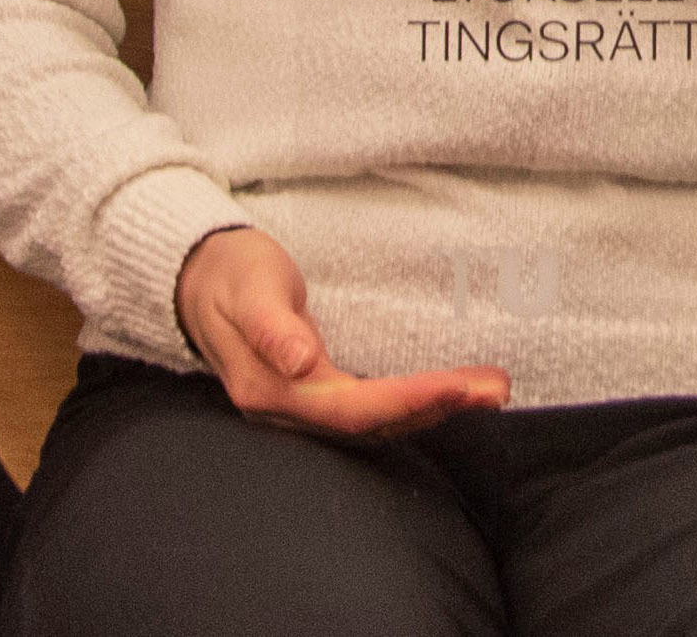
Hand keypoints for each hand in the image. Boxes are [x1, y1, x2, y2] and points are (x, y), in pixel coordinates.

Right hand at [175, 225, 508, 436]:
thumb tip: (300, 362)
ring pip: (376, 421)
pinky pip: (371, 409)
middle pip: (371, 422)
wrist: (200, 279)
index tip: (456, 386)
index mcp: (269, 390)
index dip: (404, 401)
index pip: (348, 408)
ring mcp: (301, 407)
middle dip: (437, 406)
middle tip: (496, 388)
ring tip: (490, 390)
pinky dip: (414, 402)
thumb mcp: (248, 289)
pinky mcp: (316, 395)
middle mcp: (287, 410)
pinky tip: (449, 392)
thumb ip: (272, 327)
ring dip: (435, 408)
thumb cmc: (228, 275)